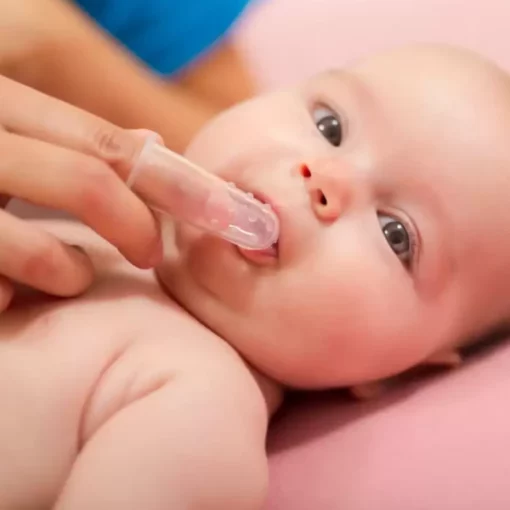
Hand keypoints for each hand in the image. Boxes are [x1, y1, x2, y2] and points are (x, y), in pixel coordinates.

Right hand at [0, 75, 161, 309]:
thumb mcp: (17, 137)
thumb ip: (80, 142)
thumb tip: (154, 143)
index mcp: (0, 107)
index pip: (103, 142)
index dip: (171, 180)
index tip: (217, 209)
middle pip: (86, 183)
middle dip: (135, 226)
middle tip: (152, 254)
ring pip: (40, 250)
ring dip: (72, 272)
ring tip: (69, 273)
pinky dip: (11, 296)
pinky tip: (6, 292)